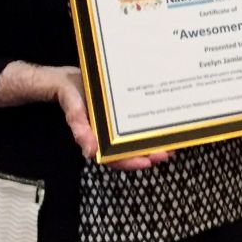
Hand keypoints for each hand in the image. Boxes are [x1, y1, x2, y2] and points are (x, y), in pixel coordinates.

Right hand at [47, 66, 170, 169]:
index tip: (148, 162)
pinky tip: (163, 126)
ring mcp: (117, 126)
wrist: (69, 79)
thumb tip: (90, 153)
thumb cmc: (72, 98)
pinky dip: (150, 129)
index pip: (115, 158)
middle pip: (130, 151)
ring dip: (153, 144)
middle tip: (168, 152)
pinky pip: (137, 125)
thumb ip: (81, 131)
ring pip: (136, 141)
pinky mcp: (125, 114)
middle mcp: (110, 135)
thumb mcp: (75, 113)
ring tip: (172, 143)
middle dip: (149, 154)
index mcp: (99, 140)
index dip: (131, 162)